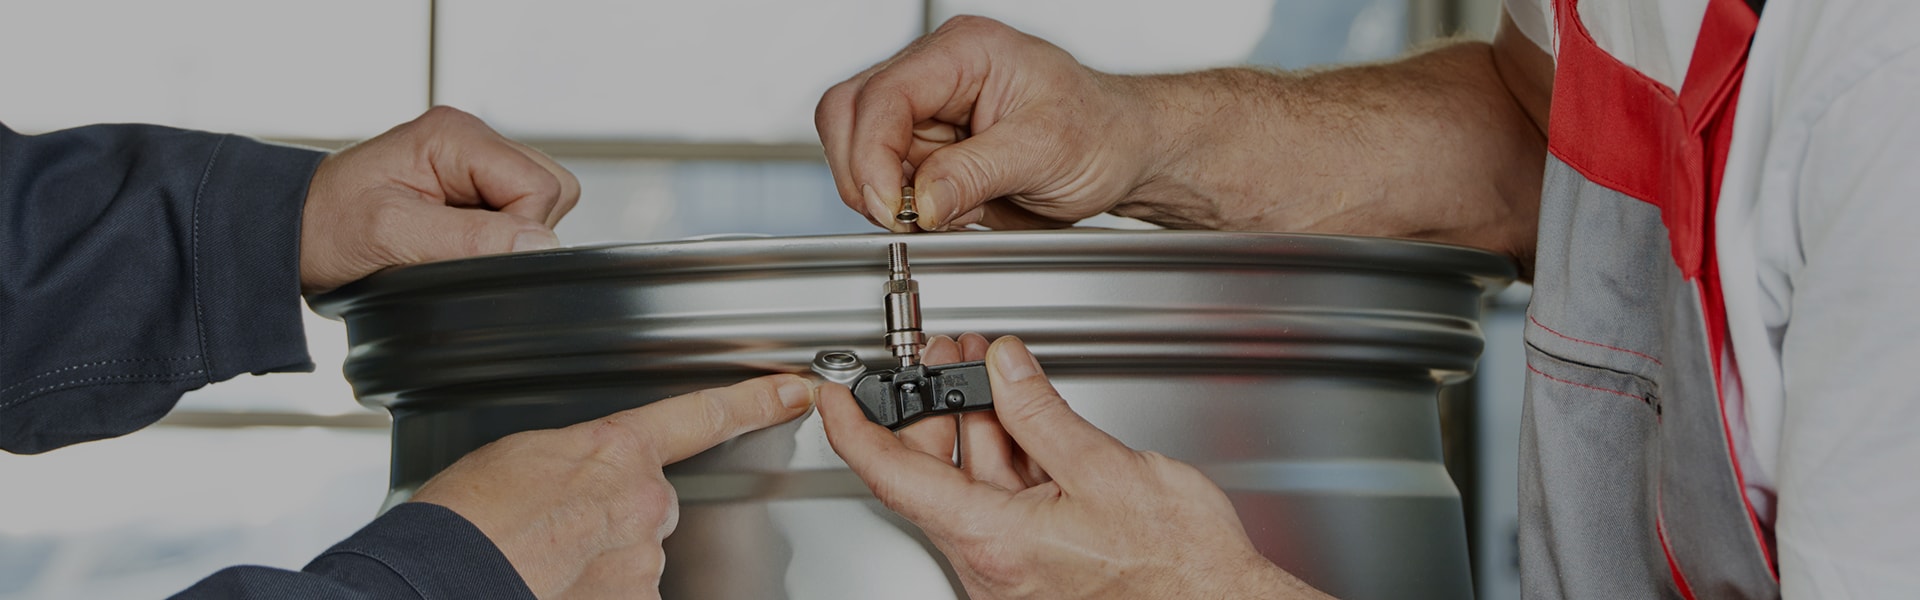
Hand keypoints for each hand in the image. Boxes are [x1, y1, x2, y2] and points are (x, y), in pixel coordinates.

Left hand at [300, 106, 580, 292]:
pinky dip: (494, 236)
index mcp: (456, 135)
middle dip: (518, 230)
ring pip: (539, 203)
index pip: (540, 185)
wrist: (291, 232)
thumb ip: (471, 239)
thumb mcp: (394, 235)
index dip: (520, 231)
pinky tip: (452, 241)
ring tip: (448, 243)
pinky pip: (514, 213)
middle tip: (459, 247)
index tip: (468, 252)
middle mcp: (470, 138)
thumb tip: (540, 244)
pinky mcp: (468, 184)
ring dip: (505, 235)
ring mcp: (471, 160)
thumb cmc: (327, 227)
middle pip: (550, 189)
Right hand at [410, 374, 815, 598]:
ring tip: (543, 562)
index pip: (701, 417)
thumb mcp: (523, 456)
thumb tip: (578, 481)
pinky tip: (557, 587)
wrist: (450, 569)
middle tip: (553, 531)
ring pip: (633, 560)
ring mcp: (643, 558)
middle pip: (647, 509)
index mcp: (615, 450)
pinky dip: (596, 594)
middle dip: (611, 520)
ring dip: (597, 563)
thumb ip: (577, 462)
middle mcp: (642, 500)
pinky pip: (626, 596)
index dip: (755, 403)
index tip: (794, 392)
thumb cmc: (467, 514)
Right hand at [815, 16, 1161, 231]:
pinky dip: (901, 206)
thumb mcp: (1044, 151)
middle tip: (900, 217)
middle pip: (849, 113)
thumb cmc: (1102, 131)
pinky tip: (945, 210)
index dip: (872, 156)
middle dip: (863, 173)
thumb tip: (921, 201)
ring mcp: (927, 110)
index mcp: (964, 52)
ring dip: (882, 193)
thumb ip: (974, 174)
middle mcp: (936, 72)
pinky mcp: (927, 147)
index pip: (884, 96)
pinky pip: (884, 178)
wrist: (1123, 153)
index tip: (891, 208)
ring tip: (938, 213)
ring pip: (856, 148)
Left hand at [820, 335, 1330, 598]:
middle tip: (946, 354)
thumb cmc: (1178, 565)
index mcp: (995, 540)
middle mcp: (993, 564)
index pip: (894, 476)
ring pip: (972, 485)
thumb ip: (1042, 412)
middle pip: (934, 474)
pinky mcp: (1037, 567)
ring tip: (991, 370)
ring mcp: (1013, 569)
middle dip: (936, 405)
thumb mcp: (1107, 468)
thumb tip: (1003, 366)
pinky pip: (1004, 503)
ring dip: (977, 424)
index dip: (855, 428)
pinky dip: (1009, 456)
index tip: (835, 393)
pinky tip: (1024, 415)